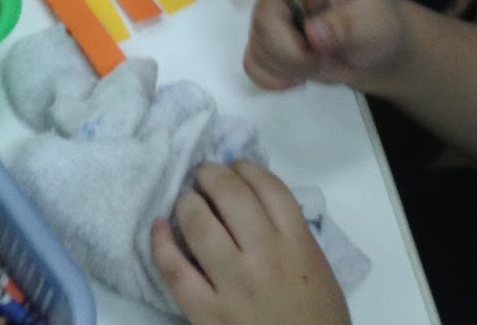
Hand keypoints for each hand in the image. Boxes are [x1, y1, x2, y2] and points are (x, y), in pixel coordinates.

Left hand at [152, 161, 348, 324]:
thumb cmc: (315, 319)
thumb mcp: (317, 268)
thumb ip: (290, 232)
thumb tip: (251, 198)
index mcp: (297, 245)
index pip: (267, 186)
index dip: (244, 167)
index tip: (233, 167)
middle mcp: (264, 258)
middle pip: (230, 194)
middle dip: (211, 175)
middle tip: (203, 176)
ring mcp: (233, 285)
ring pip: (198, 223)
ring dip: (187, 203)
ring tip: (186, 201)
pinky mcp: (207, 313)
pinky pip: (174, 270)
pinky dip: (161, 243)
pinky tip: (158, 227)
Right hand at [240, 0, 407, 92]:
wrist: (379, 54)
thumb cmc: (378, 26)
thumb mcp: (372, 22)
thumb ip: (346, 26)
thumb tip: (312, 33)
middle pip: (261, 18)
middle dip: (288, 49)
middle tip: (320, 58)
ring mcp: (275, 23)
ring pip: (256, 45)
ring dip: (285, 66)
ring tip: (317, 64)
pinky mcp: (272, 49)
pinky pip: (253, 64)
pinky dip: (270, 78)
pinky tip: (294, 81)